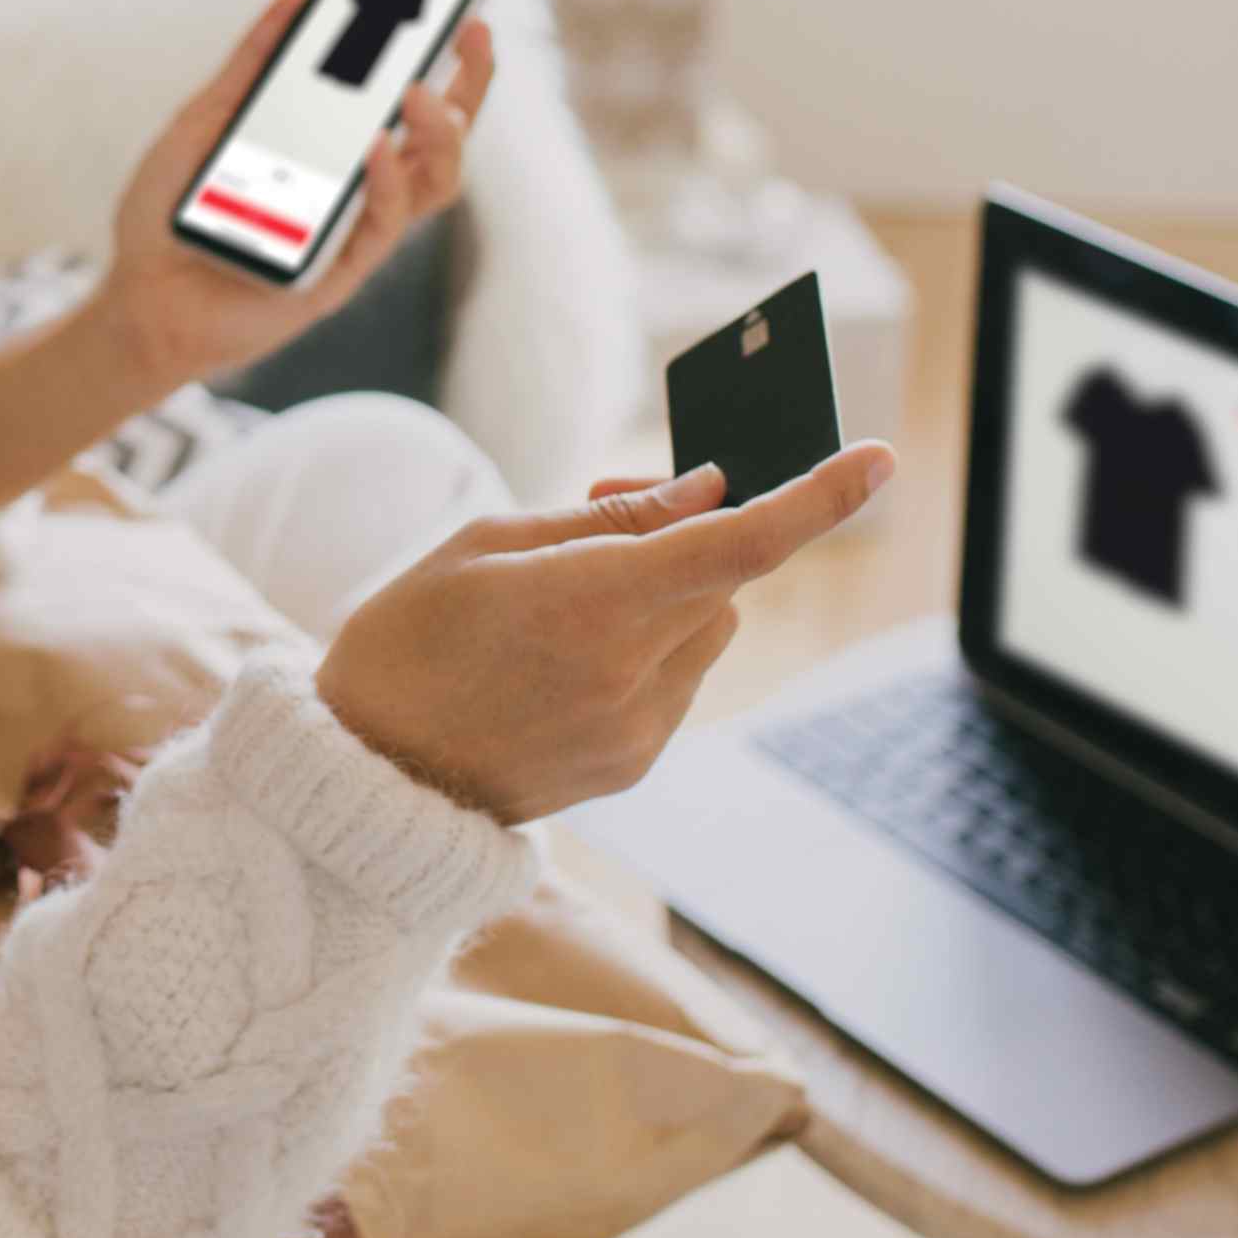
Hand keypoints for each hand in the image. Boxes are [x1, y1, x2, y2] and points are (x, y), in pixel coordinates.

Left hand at [94, 0, 496, 391]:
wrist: (138, 292)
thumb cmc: (171, 210)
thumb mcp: (207, 117)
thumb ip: (254, 62)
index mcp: (334, 146)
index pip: (406, 97)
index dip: (441, 54)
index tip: (456, 2)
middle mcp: (356, 186)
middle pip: (442, 136)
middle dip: (470, 83)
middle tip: (472, 33)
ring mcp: (353, 229)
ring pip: (434, 182)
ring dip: (439, 133)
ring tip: (419, 93)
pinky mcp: (340, 272)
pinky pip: (382, 225)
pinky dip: (384, 182)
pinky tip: (373, 149)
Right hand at [312, 443, 897, 824]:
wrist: (361, 777)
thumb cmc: (405, 640)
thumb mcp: (484, 545)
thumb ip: (607, 520)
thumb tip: (706, 490)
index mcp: (591, 607)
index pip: (738, 543)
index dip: (817, 498)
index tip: (876, 460)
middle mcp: (631, 676)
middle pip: (722, 579)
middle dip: (690, 534)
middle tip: (606, 510)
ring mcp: (638, 732)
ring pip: (705, 631)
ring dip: (668, 596)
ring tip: (567, 596)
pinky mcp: (632, 766)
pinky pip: (675, 680)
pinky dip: (645, 649)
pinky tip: (562, 657)